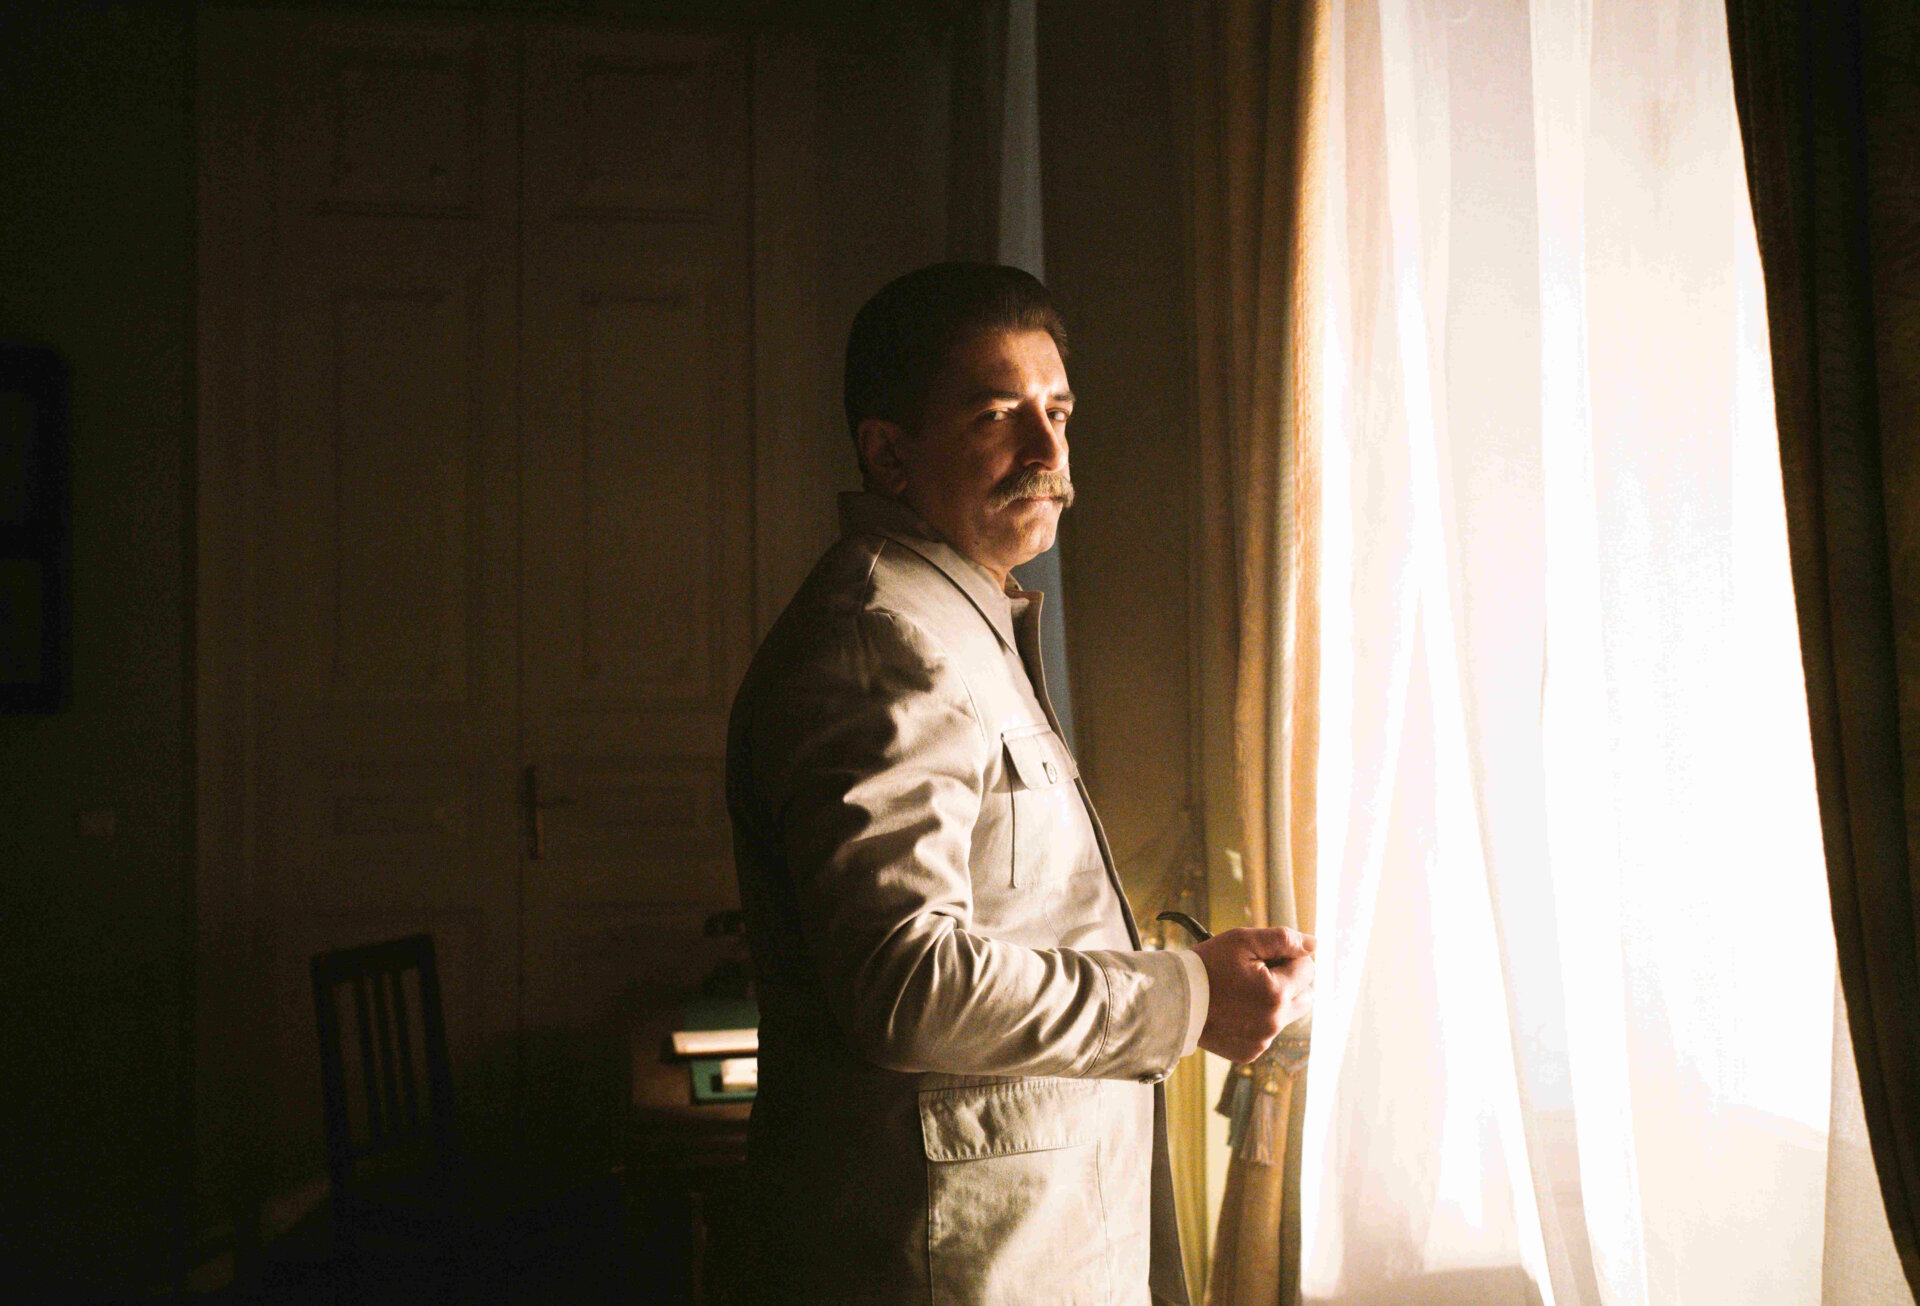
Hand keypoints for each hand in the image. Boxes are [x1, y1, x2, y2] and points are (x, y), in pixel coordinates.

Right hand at [1192, 927, 1315, 1063]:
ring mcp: (1263, 1040)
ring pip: (1287, 1015)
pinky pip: (1267, 1032)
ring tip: (1245, 991)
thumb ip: (1283, 939)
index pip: (1308, 969)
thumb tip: (1314, 944)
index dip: (1289, 957)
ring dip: (1275, 1001)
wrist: (1172, 1001)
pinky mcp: (1250, 1051)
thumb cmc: (1207, 966)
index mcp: (1277, 994)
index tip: (1265, 957)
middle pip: (1305, 995)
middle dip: (1289, 980)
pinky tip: (1236, 1009)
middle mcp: (1274, 1022)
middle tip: (1259, 972)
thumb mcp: (1242, 941)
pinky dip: (1259, 1019)